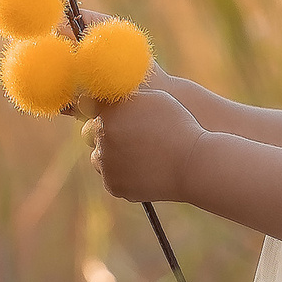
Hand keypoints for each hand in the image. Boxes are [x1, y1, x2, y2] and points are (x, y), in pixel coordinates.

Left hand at [86, 85, 203, 205]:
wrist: (193, 163)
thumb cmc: (179, 126)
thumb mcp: (154, 99)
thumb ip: (125, 97)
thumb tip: (104, 96)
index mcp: (110, 111)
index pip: (88, 105)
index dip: (102, 110)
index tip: (115, 114)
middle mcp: (102, 135)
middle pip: (91, 132)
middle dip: (107, 133)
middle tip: (131, 136)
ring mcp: (106, 162)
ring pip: (99, 157)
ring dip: (111, 155)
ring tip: (139, 154)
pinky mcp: (113, 185)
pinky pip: (111, 176)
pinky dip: (123, 174)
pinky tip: (143, 168)